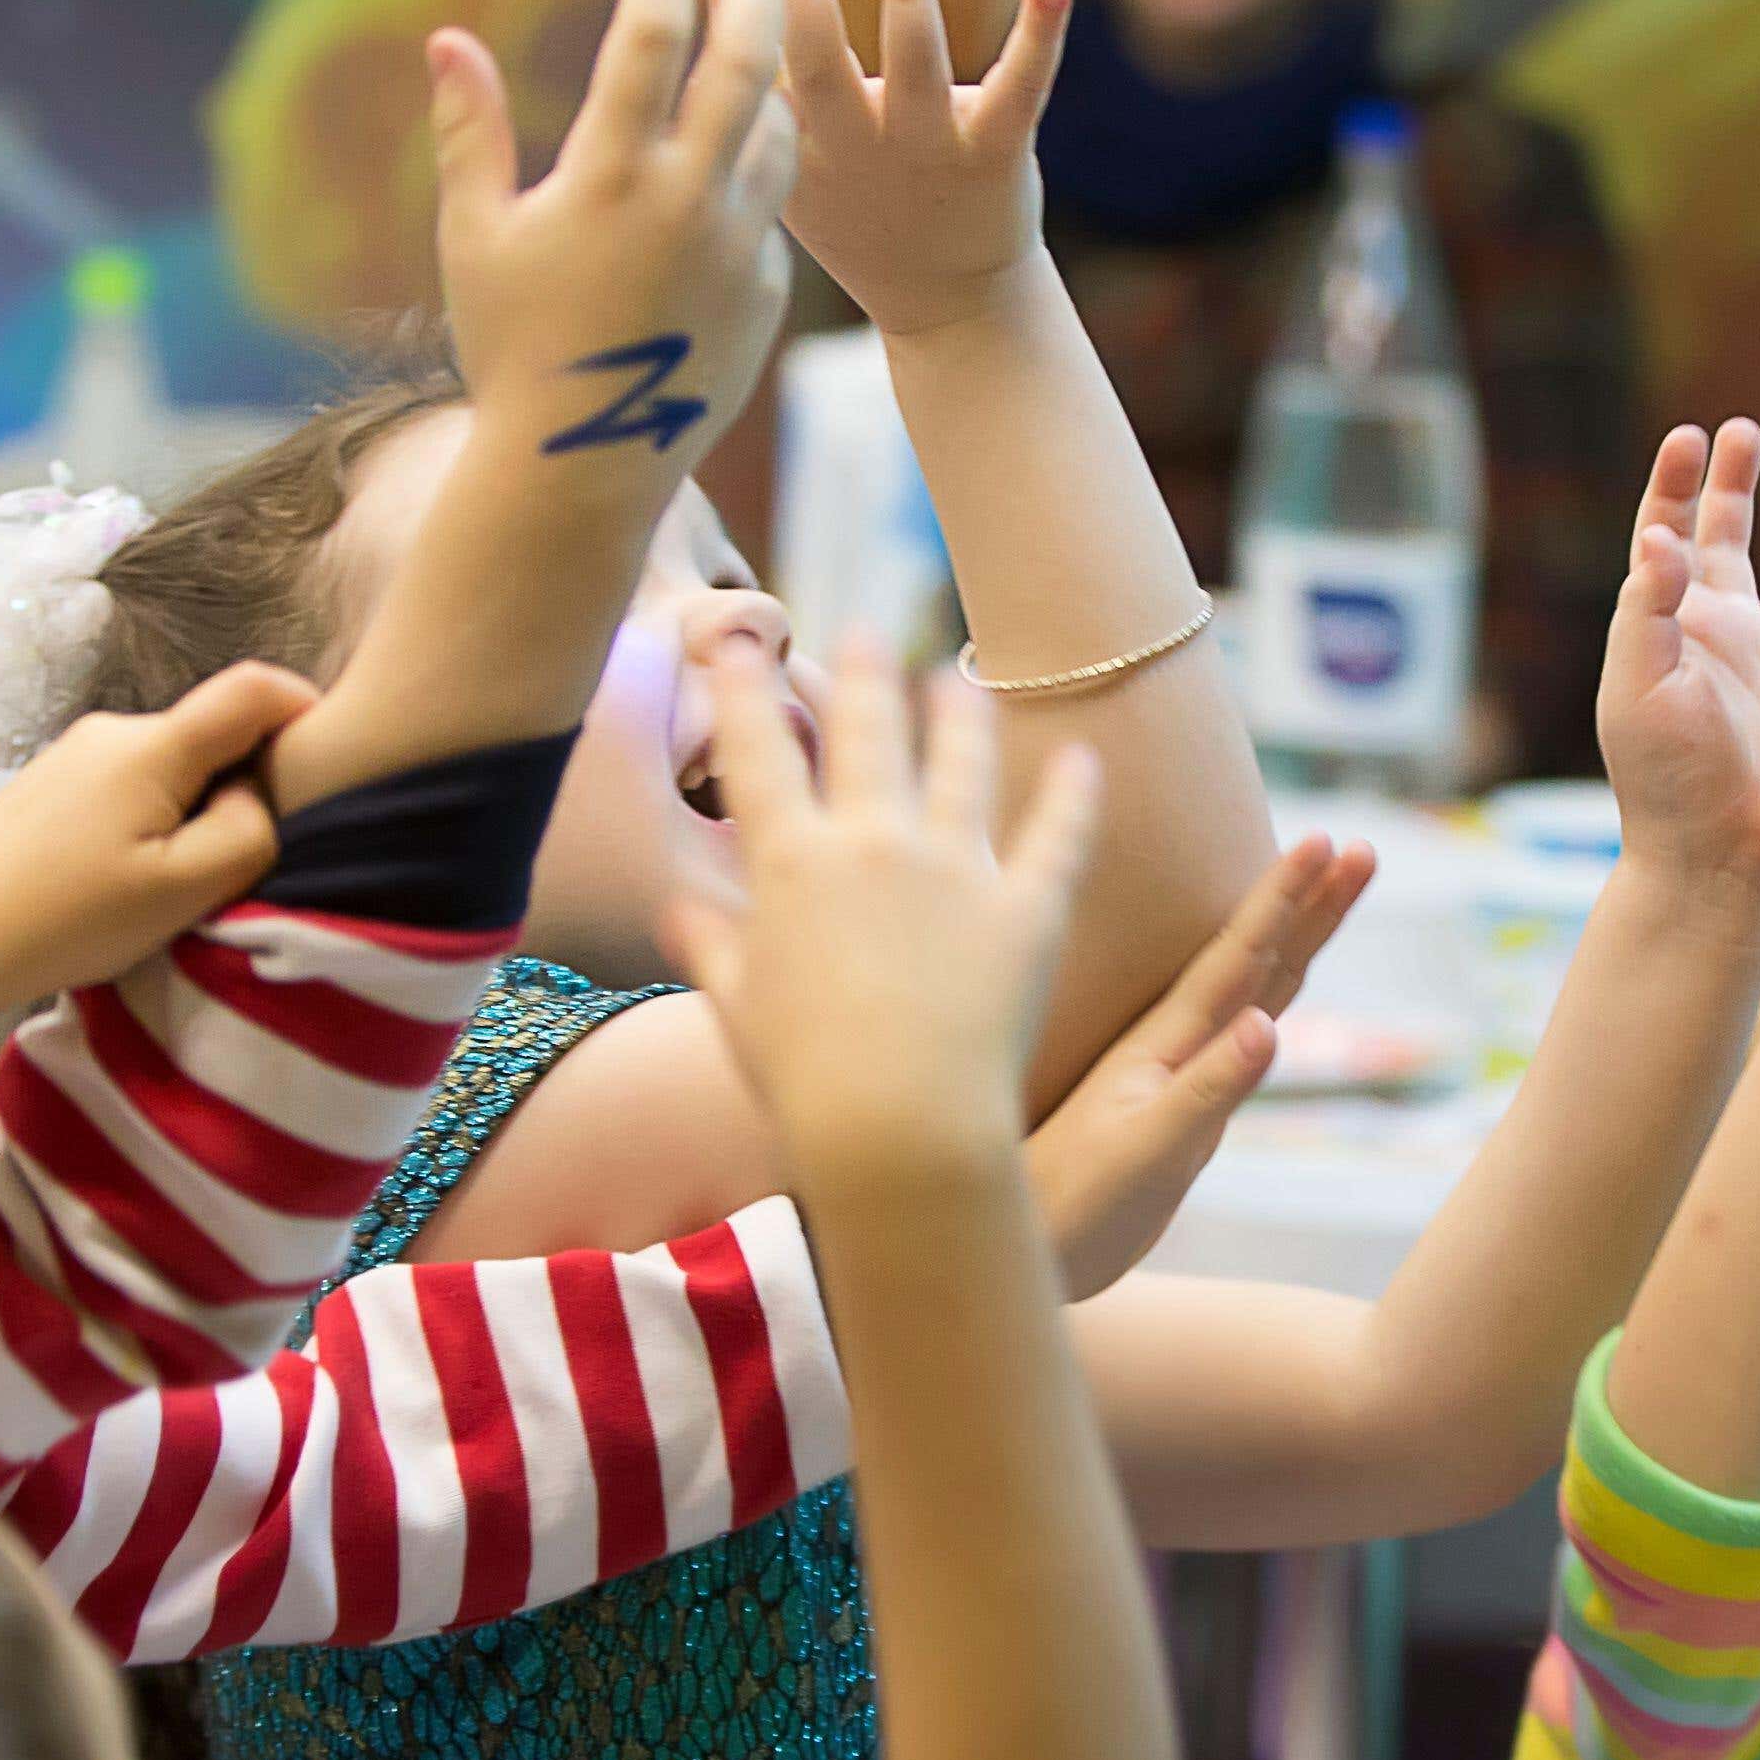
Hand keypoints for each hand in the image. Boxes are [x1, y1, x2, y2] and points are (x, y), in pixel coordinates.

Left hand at [0, 663, 315, 1002]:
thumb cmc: (68, 918)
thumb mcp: (185, 887)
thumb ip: (249, 829)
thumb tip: (253, 792)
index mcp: (154, 744)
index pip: (254, 688)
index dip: (307, 707)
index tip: (328, 757)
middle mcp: (112, 730)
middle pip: (210, 734)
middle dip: (242, 784)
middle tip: (237, 863)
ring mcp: (72, 755)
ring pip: (167, 767)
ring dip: (189, 813)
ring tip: (167, 889)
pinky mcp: (46, 786)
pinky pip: (125, 789)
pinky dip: (146, 825)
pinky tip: (118, 885)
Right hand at [429, 0, 797, 471]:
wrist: (585, 467)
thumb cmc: (510, 348)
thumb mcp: (475, 238)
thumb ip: (468, 133)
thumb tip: (447, 38)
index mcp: (612, 178)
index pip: (653, 40)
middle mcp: (690, 203)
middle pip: (747, 65)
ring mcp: (741, 251)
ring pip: (776, 134)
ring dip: (766, 78)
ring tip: (749, 41)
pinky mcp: (768, 295)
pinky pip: (768, 212)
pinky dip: (750, 173)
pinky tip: (728, 160)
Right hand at [663, 634, 1101, 1171]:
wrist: (898, 1129)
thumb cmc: (804, 1083)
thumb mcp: (739, 1012)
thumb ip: (711, 950)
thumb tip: (676, 912)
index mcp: (792, 864)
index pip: (759, 752)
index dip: (742, 688)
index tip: (735, 641)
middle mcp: (873, 844)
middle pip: (869, 731)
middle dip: (864, 672)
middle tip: (866, 631)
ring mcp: (956, 869)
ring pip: (963, 762)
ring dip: (962, 712)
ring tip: (962, 681)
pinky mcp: (1026, 909)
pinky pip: (1058, 835)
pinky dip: (1074, 794)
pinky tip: (1083, 757)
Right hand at [766, 0, 1069, 340]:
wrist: (948, 303)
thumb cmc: (859, 206)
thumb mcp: (789, 151)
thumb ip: (761, 62)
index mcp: (795, 150)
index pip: (757, 75)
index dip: (738, 13)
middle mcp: (857, 149)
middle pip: (822, 70)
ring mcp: (930, 151)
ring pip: (917, 70)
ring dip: (909, 0)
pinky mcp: (996, 153)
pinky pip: (1021, 88)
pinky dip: (1038, 35)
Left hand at [1027, 836, 1373, 1295]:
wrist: (1017, 1251)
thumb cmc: (1070, 1210)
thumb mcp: (1144, 1154)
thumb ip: (1205, 1091)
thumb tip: (1267, 1025)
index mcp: (1166, 1043)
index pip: (1240, 954)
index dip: (1284, 898)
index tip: (1328, 840)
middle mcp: (1174, 1045)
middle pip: (1257, 956)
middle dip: (1310, 901)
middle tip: (1361, 846)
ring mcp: (1177, 1073)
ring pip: (1250, 986)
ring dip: (1295, 936)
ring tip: (1335, 885)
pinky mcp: (1178, 1106)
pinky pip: (1235, 1033)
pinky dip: (1267, 995)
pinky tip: (1275, 983)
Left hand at [1598, 413, 1759, 895]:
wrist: (1719, 858)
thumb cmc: (1665, 780)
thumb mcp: (1640, 689)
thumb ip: (1648, 610)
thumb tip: (1657, 535)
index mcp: (1674, 624)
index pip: (1670, 533)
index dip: (1679, 483)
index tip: (1695, 433)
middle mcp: (1725, 630)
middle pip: (1732, 533)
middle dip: (1743, 477)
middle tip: (1758, 424)